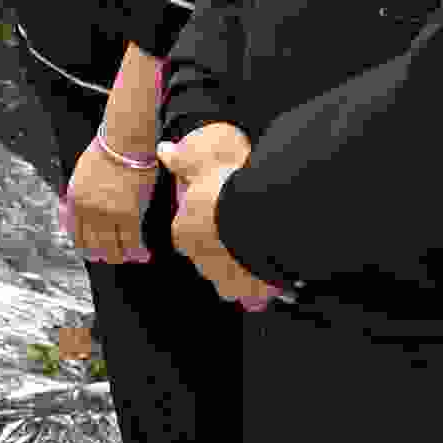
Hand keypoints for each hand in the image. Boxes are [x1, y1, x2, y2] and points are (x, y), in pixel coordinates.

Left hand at [66, 130, 155, 262]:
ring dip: (120, 256)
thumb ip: (79, 198)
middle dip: (103, 255)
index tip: (95, 253)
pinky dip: (137, 251)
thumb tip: (77, 219)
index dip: (86, 248)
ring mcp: (107, 214)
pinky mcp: (129, 214)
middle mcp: (88, 210)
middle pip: (92, 246)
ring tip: (129, 257)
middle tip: (114, 257)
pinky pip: (131, 241)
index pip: (76, 235)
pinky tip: (143, 254)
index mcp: (74, 201)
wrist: (124, 141)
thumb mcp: (81, 176)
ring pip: (112, 248)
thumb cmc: (106, 152)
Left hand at [159, 124, 284, 308]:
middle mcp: (200, 261)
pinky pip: (258, 291)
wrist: (263, 215)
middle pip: (211, 255)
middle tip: (249, 227)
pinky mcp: (252, 293)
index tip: (226, 210)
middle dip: (227, 245)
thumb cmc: (229, 188)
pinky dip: (266, 283)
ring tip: (266, 248)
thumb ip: (184, 160)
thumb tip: (164, 150)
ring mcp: (226, 280)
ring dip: (246, 265)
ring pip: (234, 276)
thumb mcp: (203, 163)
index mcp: (184, 233)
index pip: (190, 232)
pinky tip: (278, 270)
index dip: (209, 219)